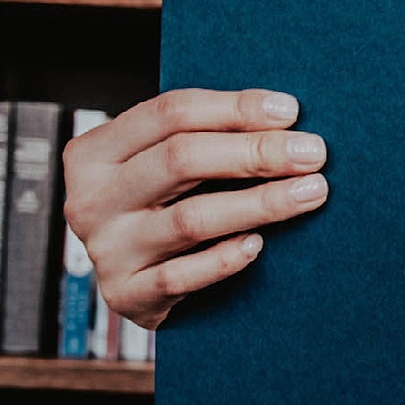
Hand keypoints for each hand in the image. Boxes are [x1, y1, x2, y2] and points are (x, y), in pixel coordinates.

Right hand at [62, 88, 328, 330]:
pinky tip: (259, 244)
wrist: (131, 283)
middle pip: (181, 160)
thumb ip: (202, 138)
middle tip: (312, 153)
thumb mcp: (160, 165)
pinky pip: (182, 277)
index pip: (169, 114)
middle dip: (255, 152)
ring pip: (191, 219)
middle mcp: (91, 199)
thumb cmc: (160, 206)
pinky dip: (224, 259)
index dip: (234, 108)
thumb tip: (284, 117)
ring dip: (260, 202)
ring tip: (310, 192)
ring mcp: (106, 250)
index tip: (290, 111)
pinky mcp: (126, 296)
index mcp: (95, 152)